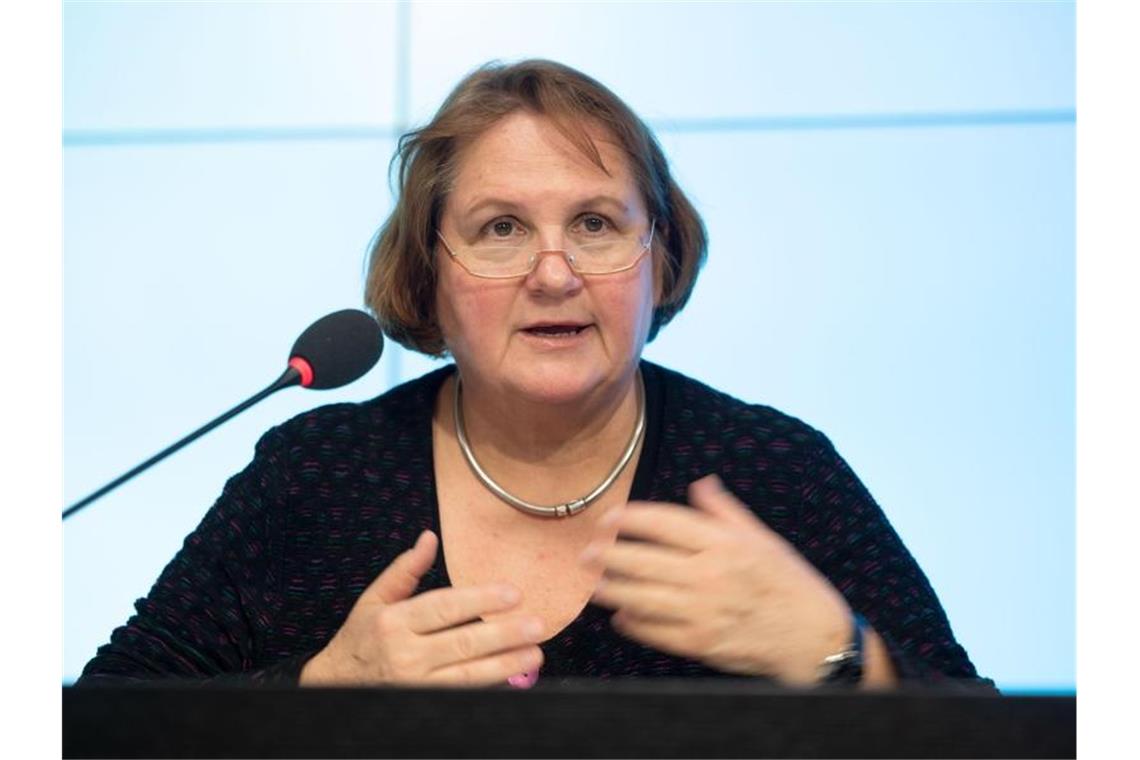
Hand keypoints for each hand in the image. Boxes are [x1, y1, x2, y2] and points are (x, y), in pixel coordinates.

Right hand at [300, 530, 544, 685]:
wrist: (334, 686)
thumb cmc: (359, 640)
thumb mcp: (373, 601)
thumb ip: (404, 570)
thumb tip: (429, 538)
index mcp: (394, 622)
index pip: (444, 607)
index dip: (480, 600)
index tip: (513, 593)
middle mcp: (405, 655)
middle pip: (462, 643)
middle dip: (503, 634)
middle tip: (536, 624)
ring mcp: (415, 686)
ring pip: (468, 676)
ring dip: (505, 665)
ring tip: (534, 653)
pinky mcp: (423, 706)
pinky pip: (462, 696)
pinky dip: (489, 687)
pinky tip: (513, 676)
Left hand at [582, 475, 851, 684]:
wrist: (813, 637)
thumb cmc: (788, 582)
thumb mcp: (762, 538)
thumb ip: (725, 511)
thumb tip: (701, 482)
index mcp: (723, 543)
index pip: (663, 523)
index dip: (628, 518)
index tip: (608, 519)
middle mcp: (710, 574)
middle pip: (642, 560)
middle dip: (607, 555)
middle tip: (586, 553)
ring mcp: (703, 611)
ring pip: (640, 598)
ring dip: (611, 590)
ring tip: (595, 585)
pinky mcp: (700, 643)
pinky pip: (653, 632)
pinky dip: (632, 624)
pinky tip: (621, 616)